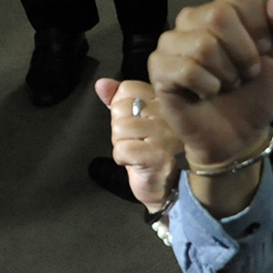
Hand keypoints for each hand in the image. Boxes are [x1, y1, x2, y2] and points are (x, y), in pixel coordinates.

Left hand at [97, 76, 183, 210]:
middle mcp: (170, 115)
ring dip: (121, 144)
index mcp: (166, 102)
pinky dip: (122, 158)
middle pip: (121, 108)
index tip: (136, 122)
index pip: (129, 88)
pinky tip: (136, 163)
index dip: (122, 106)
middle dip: (120, 128)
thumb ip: (118, 100)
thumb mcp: (134, 121)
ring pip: (120, 128)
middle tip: (137, 141)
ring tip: (137, 152)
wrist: (168, 189)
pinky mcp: (159, 156)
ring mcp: (166, 136)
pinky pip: (123, 149)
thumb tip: (101, 83)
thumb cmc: (151, 153)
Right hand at [152, 0, 272, 175]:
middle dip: (244, 53)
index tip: (263, 50)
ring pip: (204, 44)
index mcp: (223, 10)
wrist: (239, 134)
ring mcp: (172, 42)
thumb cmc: (257, 94)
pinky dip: (208, 87)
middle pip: (219, 14)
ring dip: (227, 74)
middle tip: (246, 73)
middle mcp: (192, 19)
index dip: (259, 22)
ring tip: (227, 84)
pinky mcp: (159, 68)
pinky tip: (207, 93)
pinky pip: (188, 69)